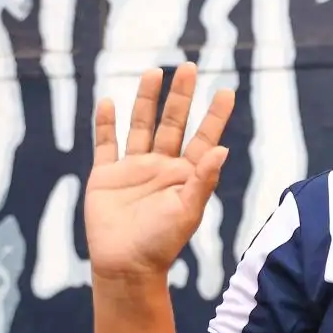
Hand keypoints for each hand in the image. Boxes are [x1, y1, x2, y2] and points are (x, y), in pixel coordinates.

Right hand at [85, 64, 234, 281]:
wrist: (125, 266)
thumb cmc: (162, 243)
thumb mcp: (187, 211)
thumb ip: (203, 180)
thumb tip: (222, 149)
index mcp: (186, 175)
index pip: (204, 137)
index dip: (215, 115)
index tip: (226, 90)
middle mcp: (162, 167)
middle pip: (173, 123)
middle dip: (181, 96)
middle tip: (189, 66)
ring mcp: (134, 169)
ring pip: (141, 126)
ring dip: (146, 100)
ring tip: (154, 72)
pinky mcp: (107, 176)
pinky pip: (106, 144)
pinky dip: (106, 124)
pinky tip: (108, 102)